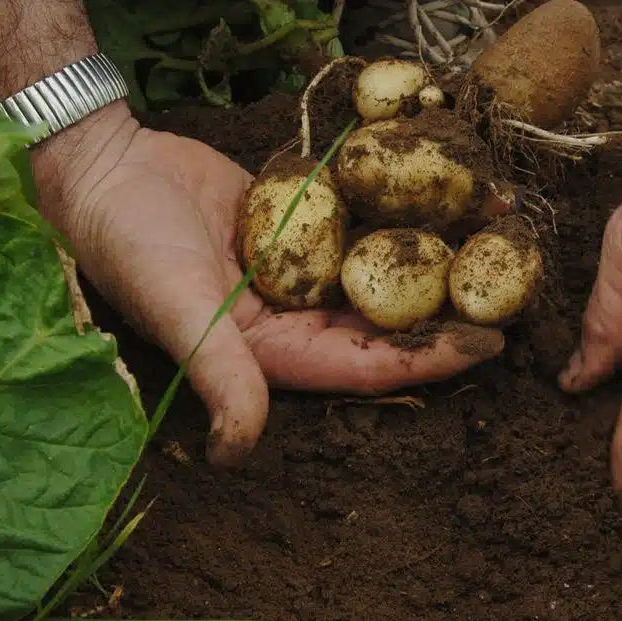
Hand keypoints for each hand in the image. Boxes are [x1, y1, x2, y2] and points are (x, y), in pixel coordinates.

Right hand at [35, 104, 502, 465]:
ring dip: (439, 251)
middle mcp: (299, 317)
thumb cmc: (132, 243)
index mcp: (278, 352)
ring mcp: (305, 267)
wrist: (104, 165)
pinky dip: (402, 206)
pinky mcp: (304, 220)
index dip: (430, 358)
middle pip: (390, 318)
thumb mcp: (179, 311)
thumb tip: (238, 454)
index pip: (369, 364)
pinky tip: (448, 187)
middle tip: (517, 286)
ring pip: (385, 267)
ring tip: (500, 232)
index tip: (491, 343)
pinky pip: (363, 219)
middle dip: (451, 306)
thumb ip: (222, 377)